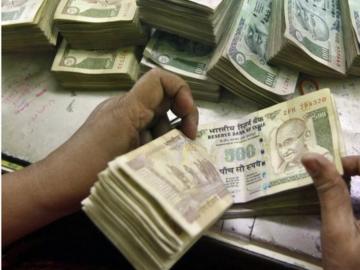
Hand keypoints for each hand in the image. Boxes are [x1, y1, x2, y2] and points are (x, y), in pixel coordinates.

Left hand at [3, 68, 197, 245]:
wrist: (55, 187)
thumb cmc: (89, 171)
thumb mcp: (131, 157)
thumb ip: (161, 145)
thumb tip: (189, 147)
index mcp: (128, 108)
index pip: (161, 80)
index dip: (182, 92)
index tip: (187, 120)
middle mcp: (126, 109)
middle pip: (165, 102)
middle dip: (181, 122)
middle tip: (187, 146)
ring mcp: (121, 123)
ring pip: (158, 122)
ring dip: (169, 140)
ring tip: (169, 164)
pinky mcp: (118, 138)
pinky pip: (146, 134)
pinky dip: (157, 147)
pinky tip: (156, 167)